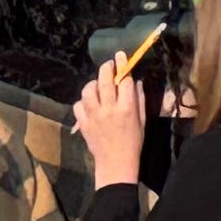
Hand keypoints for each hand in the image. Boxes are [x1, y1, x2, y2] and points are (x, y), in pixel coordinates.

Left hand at [76, 67, 149, 186]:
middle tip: (109, 64)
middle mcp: (109, 109)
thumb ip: (139, 100)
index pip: (124, 80)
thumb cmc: (133, 142)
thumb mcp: (142, 121)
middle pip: (104, 80)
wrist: (116, 164)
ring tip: (97, 84)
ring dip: (93, 83)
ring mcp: (93, 116)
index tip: (122, 57)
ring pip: (88, 90)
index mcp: (126, 108)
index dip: (123, 66)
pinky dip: (83, 101)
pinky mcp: (83, 123)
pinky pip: (78, 104)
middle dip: (107, 67)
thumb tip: (135, 81)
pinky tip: (89, 103)